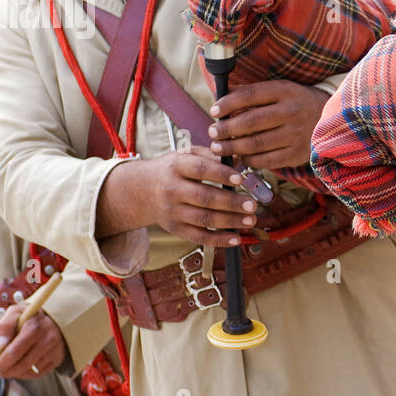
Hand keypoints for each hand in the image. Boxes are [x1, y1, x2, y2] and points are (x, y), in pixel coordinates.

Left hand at [0, 306, 65, 379]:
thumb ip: (5, 325)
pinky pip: (39, 373)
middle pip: (22, 364)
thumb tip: (2, 344)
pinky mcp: (58, 358)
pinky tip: (21, 368)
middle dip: (7, 371)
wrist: (55, 318)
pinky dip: (27, 374)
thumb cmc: (30, 317)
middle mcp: (47, 339)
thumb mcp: (16, 312)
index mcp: (34, 327)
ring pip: (31, 371)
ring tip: (9, 369)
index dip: (2, 363)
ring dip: (16, 373)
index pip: (14, 352)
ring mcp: (54, 350)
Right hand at [98, 148, 255, 246]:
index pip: (199, 169)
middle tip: (252, 205)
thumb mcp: (186, 156)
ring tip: (250, 220)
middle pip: (204, 197)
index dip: (220, 173)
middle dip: (231, 202)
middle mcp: (172, 189)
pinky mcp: (175, 228)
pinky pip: (198, 237)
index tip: (240, 178)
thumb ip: (211, 156)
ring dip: (230, 221)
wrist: (142, 191)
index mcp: (176, 166)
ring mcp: (173, 211)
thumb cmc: (172, 170)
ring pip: (203, 219)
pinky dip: (218, 240)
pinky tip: (235, 239)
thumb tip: (239, 160)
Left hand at [209, 79, 329, 169]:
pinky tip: (239, 157)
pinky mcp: (297, 154)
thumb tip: (222, 94)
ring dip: (232, 147)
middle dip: (226, 128)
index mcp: (285, 91)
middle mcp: (291, 112)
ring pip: (256, 144)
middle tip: (212, 132)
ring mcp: (296, 135)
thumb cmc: (297, 103)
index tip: (214, 110)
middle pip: (250, 122)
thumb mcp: (280, 90)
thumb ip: (252, 92)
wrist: (332, 121)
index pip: (250, 95)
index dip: (228, 103)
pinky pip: (266, 160)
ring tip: (218, 147)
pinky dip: (249, 160)